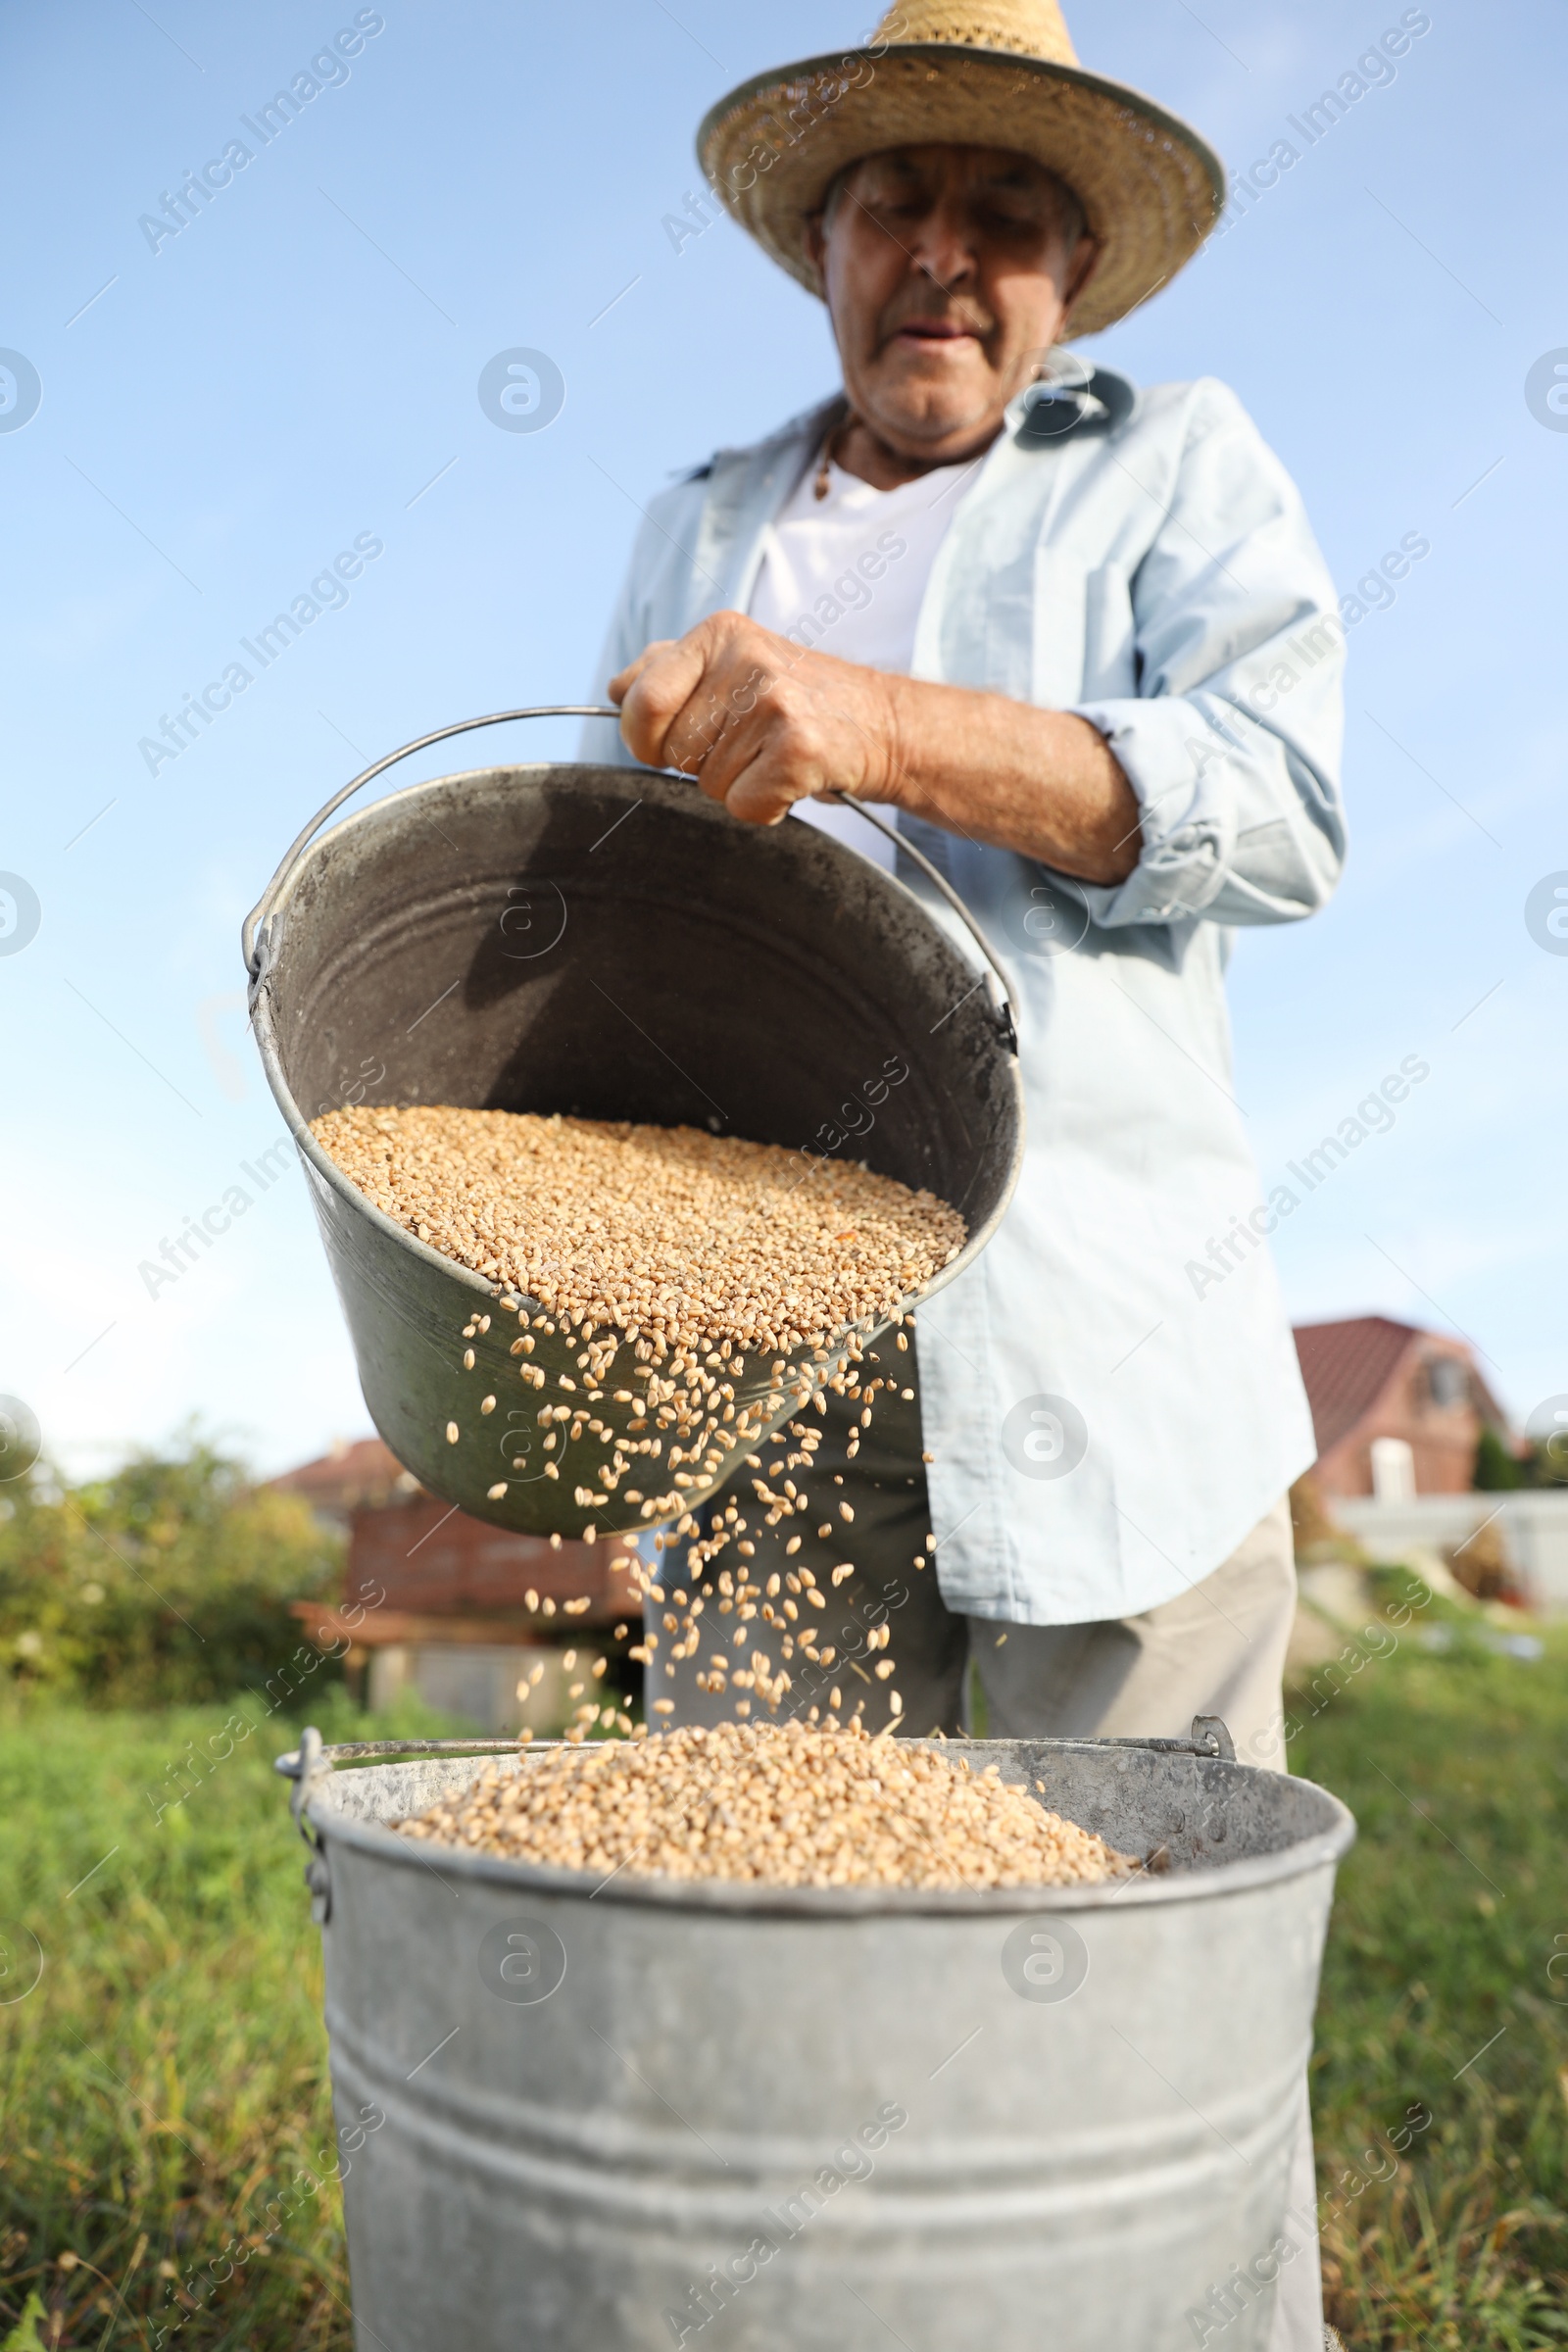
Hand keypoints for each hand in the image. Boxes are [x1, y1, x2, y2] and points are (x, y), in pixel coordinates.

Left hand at [609, 611, 903, 824]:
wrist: (881, 724)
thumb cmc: (798, 698)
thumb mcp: (733, 662)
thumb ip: (668, 670)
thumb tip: (617, 689)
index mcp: (718, 633)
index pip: (642, 700)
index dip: (646, 736)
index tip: (673, 740)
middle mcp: (746, 660)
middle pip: (674, 752)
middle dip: (701, 764)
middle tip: (748, 743)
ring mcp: (775, 703)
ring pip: (707, 784)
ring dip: (737, 785)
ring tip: (774, 755)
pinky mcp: (799, 749)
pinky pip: (742, 805)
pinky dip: (765, 806)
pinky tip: (791, 778)